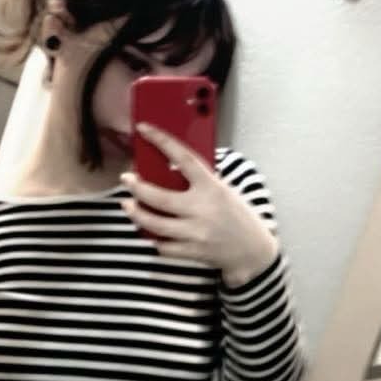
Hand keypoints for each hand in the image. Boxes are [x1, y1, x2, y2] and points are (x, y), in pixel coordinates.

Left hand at [121, 124, 278, 286]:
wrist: (254, 251)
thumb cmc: (238, 216)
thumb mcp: (223, 191)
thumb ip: (199, 182)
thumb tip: (166, 170)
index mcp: (212, 188)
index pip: (183, 158)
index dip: (161, 140)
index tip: (144, 129)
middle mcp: (202, 210)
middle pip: (158, 197)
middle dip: (136, 187)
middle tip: (127, 179)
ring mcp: (196, 233)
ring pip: (154, 224)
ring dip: (136, 213)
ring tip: (128, 205)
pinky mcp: (193, 252)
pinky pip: (163, 246)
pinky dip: (154, 238)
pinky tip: (151, 231)